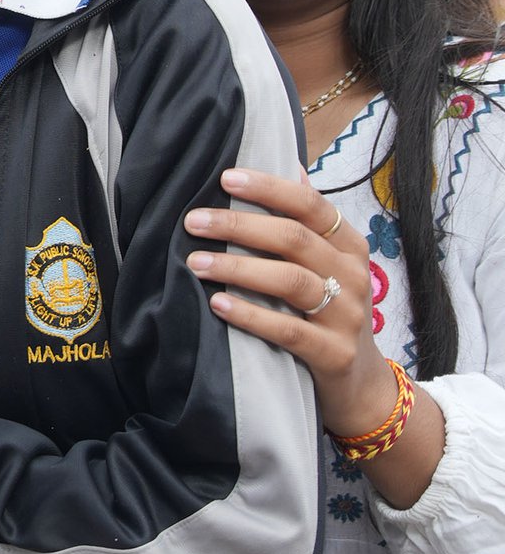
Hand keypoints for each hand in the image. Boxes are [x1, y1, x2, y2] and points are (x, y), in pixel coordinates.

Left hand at [185, 166, 397, 438]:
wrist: (360, 385)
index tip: (226, 177)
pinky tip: (218, 304)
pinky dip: (251, 315)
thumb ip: (310, 223)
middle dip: (239, 225)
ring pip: (291, 281)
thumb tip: (292, 168)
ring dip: (238, 268)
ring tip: (196, 261)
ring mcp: (347, 316)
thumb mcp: (329, 266)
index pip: (311, 205)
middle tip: (193, 220)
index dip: (269, 188)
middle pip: (294, 239)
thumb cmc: (330, 314)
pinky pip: (289, 330)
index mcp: (348, 246)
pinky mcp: (335, 354)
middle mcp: (352, 275)